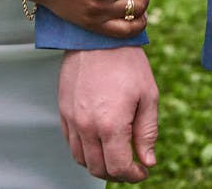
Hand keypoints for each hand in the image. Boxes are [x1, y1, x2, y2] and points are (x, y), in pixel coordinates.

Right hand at [59, 47, 158, 181]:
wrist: (97, 35)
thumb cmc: (127, 62)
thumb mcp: (148, 95)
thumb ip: (147, 132)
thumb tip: (147, 162)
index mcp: (111, 125)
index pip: (119, 168)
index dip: (133, 175)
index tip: (143, 170)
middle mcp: (87, 126)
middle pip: (98, 168)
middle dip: (117, 173)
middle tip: (130, 165)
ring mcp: (72, 119)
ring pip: (81, 158)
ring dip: (99, 163)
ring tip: (114, 154)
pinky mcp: (63, 109)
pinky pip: (70, 141)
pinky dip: (84, 149)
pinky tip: (99, 139)